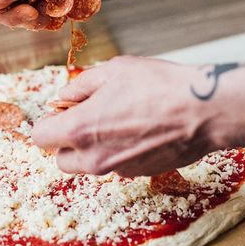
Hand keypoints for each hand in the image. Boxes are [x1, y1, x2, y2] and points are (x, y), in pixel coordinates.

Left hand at [32, 56, 218, 176]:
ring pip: (90, 164)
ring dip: (94, 147)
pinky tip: (139, 128)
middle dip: (67, 140)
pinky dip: (119, 151)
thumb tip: (63, 97)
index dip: (48, 121)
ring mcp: (118, 170)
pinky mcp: (140, 174)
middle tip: (87, 116)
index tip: (61, 110)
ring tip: (119, 118)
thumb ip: (80, 87)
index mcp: (80, 130)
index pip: (41, 137)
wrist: (204, 111)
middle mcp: (94, 158)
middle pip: (62, 159)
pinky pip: (116, 165)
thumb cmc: (159, 86)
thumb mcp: (112, 71)